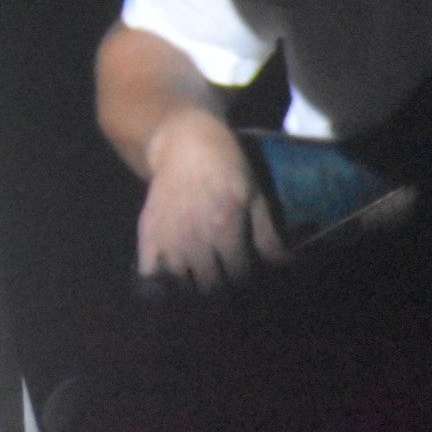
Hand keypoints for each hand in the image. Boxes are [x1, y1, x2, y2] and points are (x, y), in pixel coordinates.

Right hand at [135, 106, 286, 289]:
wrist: (183, 141)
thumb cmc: (225, 165)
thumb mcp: (253, 195)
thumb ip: (266, 233)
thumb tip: (283, 264)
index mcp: (224, 226)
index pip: (238, 275)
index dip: (246, 283)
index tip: (248, 284)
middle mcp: (193, 235)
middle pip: (210, 286)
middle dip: (222, 290)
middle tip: (227, 286)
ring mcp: (167, 235)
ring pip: (180, 283)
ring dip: (192, 287)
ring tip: (202, 284)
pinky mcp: (148, 231)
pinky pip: (149, 271)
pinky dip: (160, 281)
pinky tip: (172, 279)